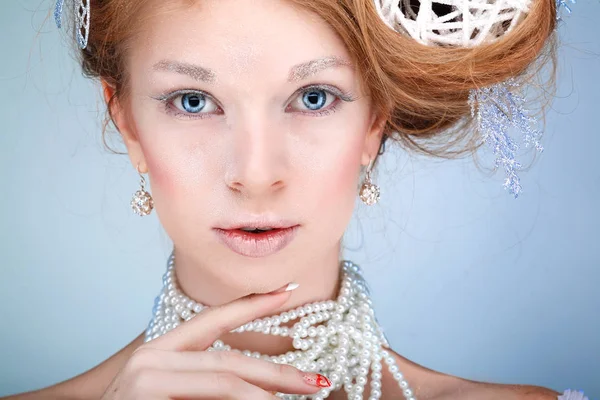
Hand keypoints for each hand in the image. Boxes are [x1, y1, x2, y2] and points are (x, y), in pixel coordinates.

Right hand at [101, 283, 331, 398]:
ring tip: (302, 395)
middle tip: (317, 380)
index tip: (289, 288)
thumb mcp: (175, 395)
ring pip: (223, 377)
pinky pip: (211, 397)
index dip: (252, 304)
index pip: (213, 320)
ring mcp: (145, 376)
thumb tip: (263, 390)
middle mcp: (151, 358)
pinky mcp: (145, 394)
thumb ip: (206, 382)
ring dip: (266, 391)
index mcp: (160, 352)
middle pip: (227, 356)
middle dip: (277, 369)